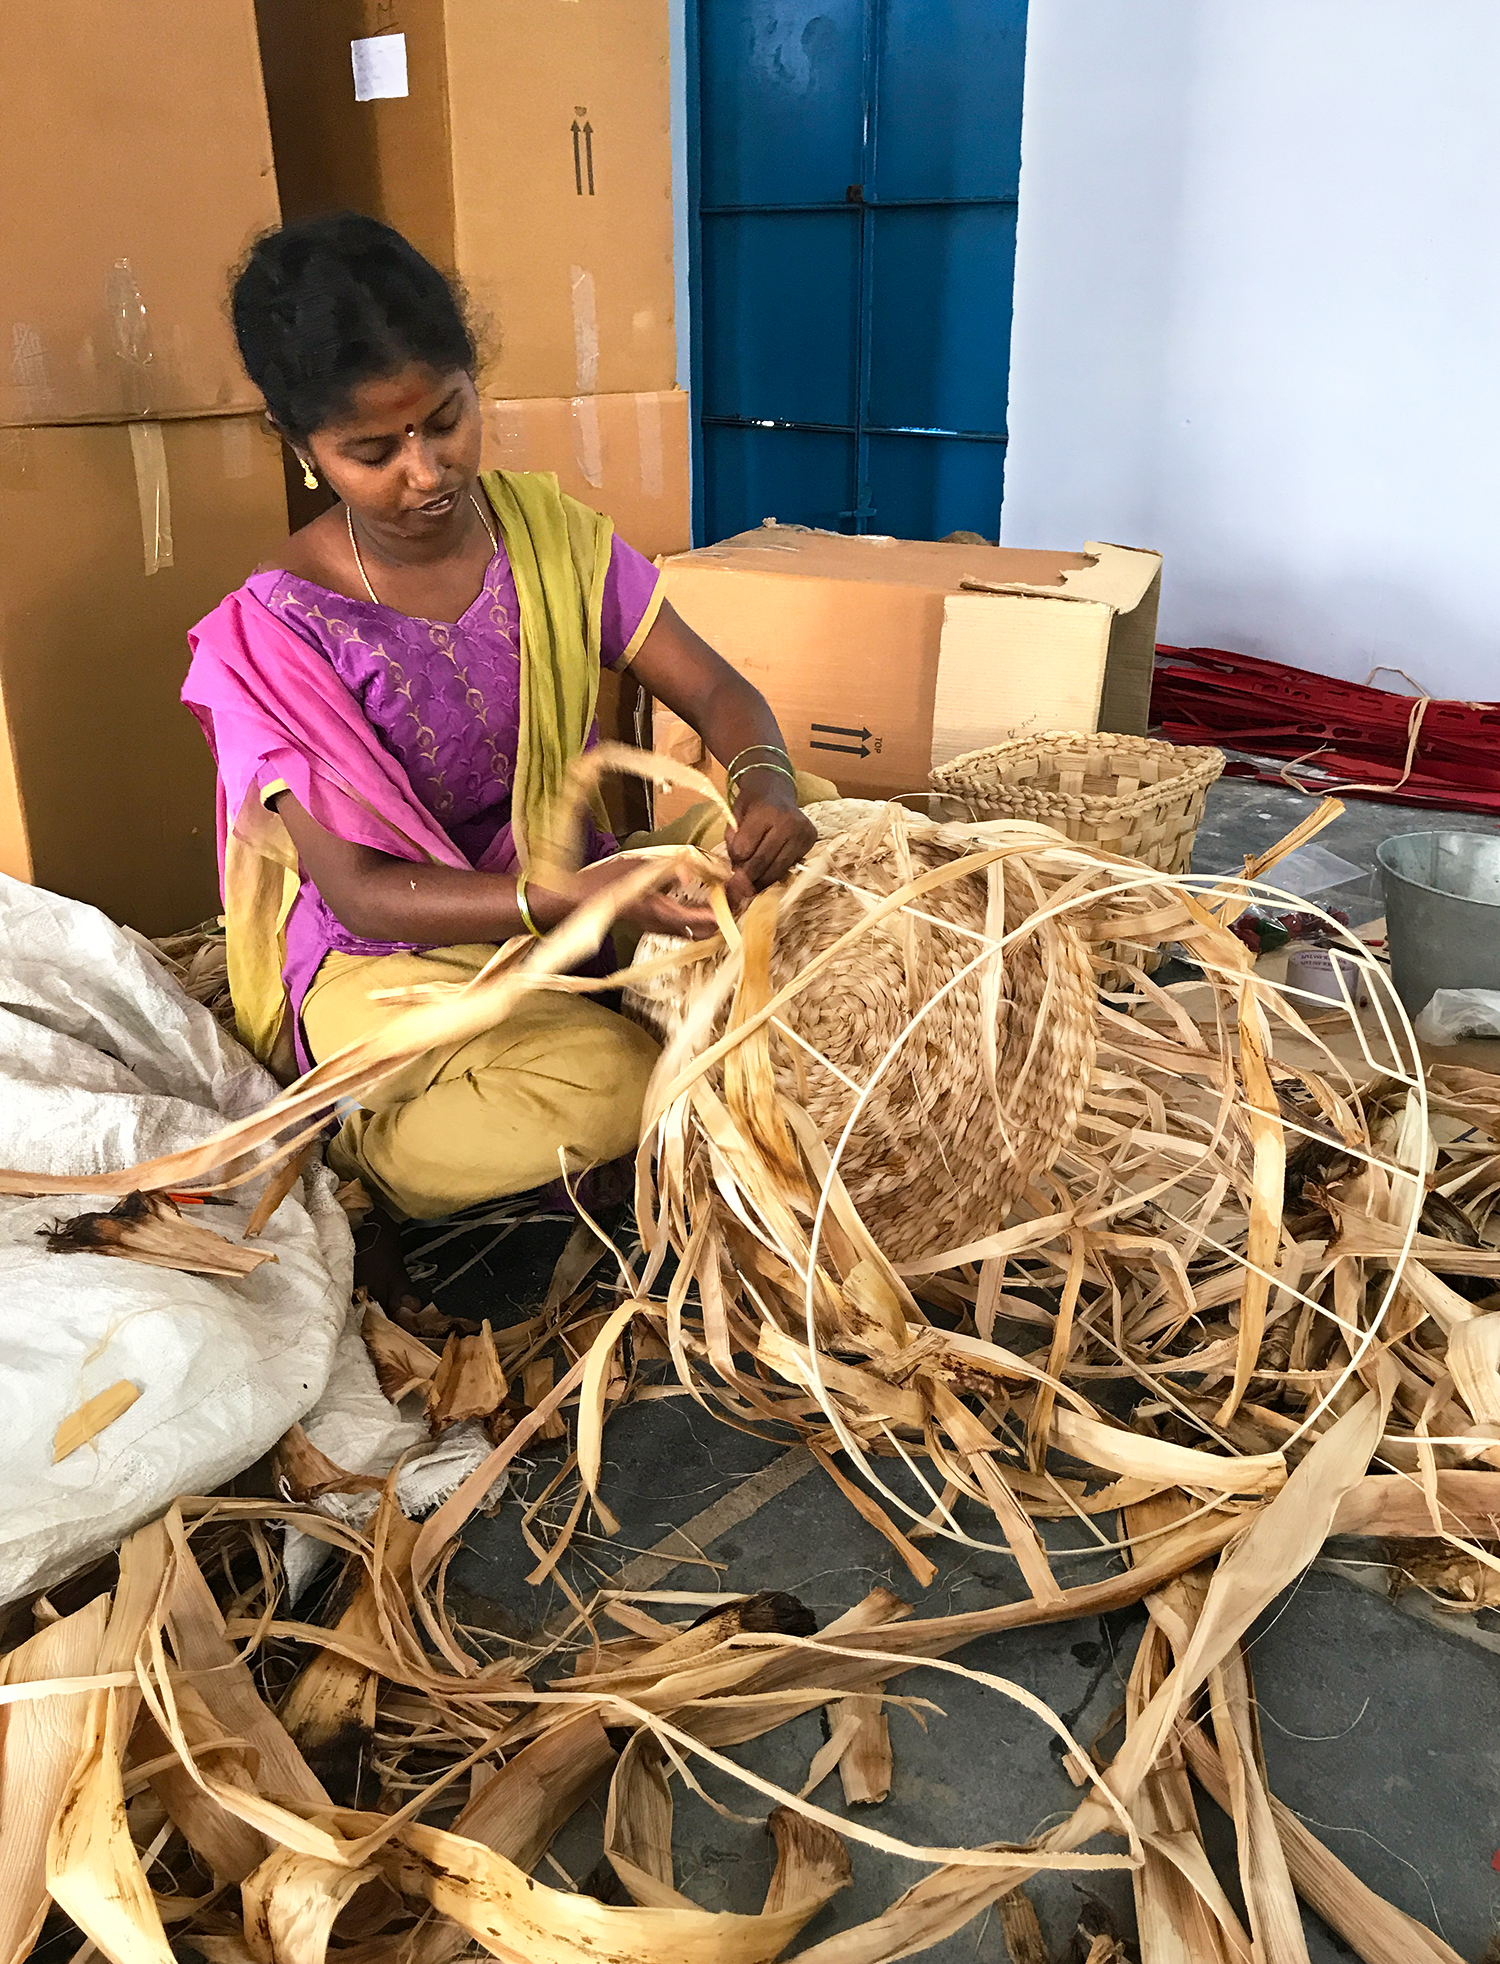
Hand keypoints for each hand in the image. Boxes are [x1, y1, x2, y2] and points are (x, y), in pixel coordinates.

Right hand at [530, 855, 720, 941]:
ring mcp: (656, 928)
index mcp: (662, 912)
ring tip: (720, 898)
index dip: (725, 909)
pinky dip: (696, 918)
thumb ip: (666, 869)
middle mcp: (662, 925)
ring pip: (694, 931)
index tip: (738, 895)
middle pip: (704, 931)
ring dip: (710, 919)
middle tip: (734, 896)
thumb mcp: (638, 867)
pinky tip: (697, 900)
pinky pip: (682, 927)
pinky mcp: (651, 925)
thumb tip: (689, 872)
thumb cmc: (604, 880)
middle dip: (723, 917)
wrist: (576, 899)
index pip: (704, 918)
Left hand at [725, 782, 815, 908]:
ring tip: (751, 889)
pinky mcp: (810, 841)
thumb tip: (738, 871)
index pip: (745, 848)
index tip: (731, 868)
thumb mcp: (735, 816)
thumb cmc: (752, 805)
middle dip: (747, 879)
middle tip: (738, 892)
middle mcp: (787, 822)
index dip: (735, 860)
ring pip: (778, 868)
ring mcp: (802, 832)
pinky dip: (776, 873)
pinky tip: (767, 875)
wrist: (776, 791)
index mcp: (764, 812)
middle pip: (762, 861)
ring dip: (762, 882)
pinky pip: (790, 865)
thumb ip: (733, 842)